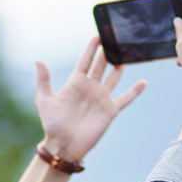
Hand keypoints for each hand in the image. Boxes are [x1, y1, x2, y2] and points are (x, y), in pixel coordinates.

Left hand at [34, 37, 146, 162]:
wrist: (63, 145)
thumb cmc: (52, 124)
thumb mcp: (44, 100)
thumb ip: (44, 80)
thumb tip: (38, 60)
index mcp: (75, 83)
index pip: (85, 61)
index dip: (91, 48)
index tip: (98, 36)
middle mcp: (90, 88)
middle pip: (101, 65)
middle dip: (107, 52)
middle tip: (114, 38)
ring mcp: (101, 98)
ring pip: (113, 77)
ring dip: (119, 66)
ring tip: (126, 53)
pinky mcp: (110, 110)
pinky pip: (125, 99)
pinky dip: (135, 91)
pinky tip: (143, 82)